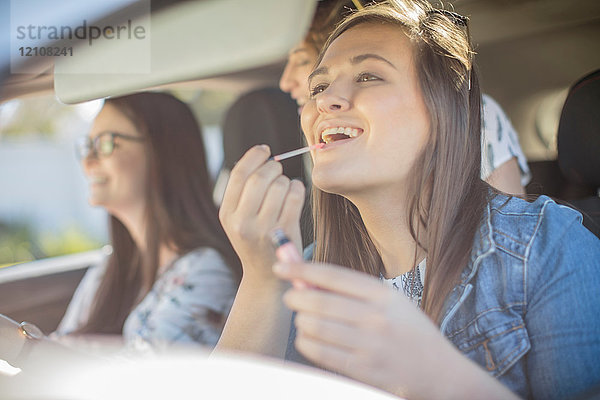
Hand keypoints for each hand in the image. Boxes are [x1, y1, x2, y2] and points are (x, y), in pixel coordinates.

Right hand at [219, 145, 304, 281]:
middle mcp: (242, 222)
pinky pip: (295, 196)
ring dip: (286, 180)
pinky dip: (297, 188)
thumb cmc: (255, 239)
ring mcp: (264, 229)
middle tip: (277, 169)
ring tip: (284, 188)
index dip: (253, 156)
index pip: (238, 175)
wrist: (266, 277)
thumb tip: (260, 155)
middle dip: (272, 167)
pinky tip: (294, 193)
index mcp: (227, 214)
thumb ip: (243, 191)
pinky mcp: (285, 232)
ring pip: (280, 186)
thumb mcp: (238, 218)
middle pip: (260, 178)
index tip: (264, 150)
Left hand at [273, 261, 508, 398]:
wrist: (440, 372)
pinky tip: (309, 338)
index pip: (332, 275)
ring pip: (314, 327)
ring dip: (300, 321)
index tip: (280, 264)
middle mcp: (376, 318)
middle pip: (318, 302)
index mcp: (383, 294)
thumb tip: (306, 277)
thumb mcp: (388, 301)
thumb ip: (350, 290)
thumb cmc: (408, 331)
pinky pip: (319, 352)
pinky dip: (306, 342)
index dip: (300, 268)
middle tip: (291, 296)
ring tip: (304, 320)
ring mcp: (370, 346)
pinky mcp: (363, 371)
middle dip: (295, 297)